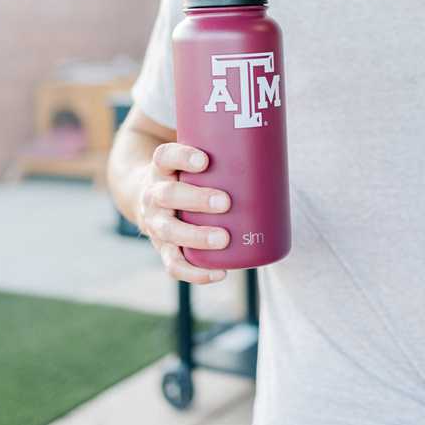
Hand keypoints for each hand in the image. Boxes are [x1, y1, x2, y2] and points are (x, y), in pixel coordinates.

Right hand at [137, 142, 230, 283]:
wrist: (149, 198)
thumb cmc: (187, 177)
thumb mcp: (193, 163)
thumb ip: (222, 156)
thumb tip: (274, 151)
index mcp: (162, 169)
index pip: (164, 157)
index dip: (181, 157)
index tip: (204, 160)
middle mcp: (154, 195)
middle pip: (167, 195)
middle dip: (196, 199)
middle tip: (225, 202)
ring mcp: (156, 223)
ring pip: (169, 231)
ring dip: (196, 236)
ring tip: (223, 239)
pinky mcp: (163, 248)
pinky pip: (174, 264)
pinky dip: (195, 272)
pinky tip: (219, 273)